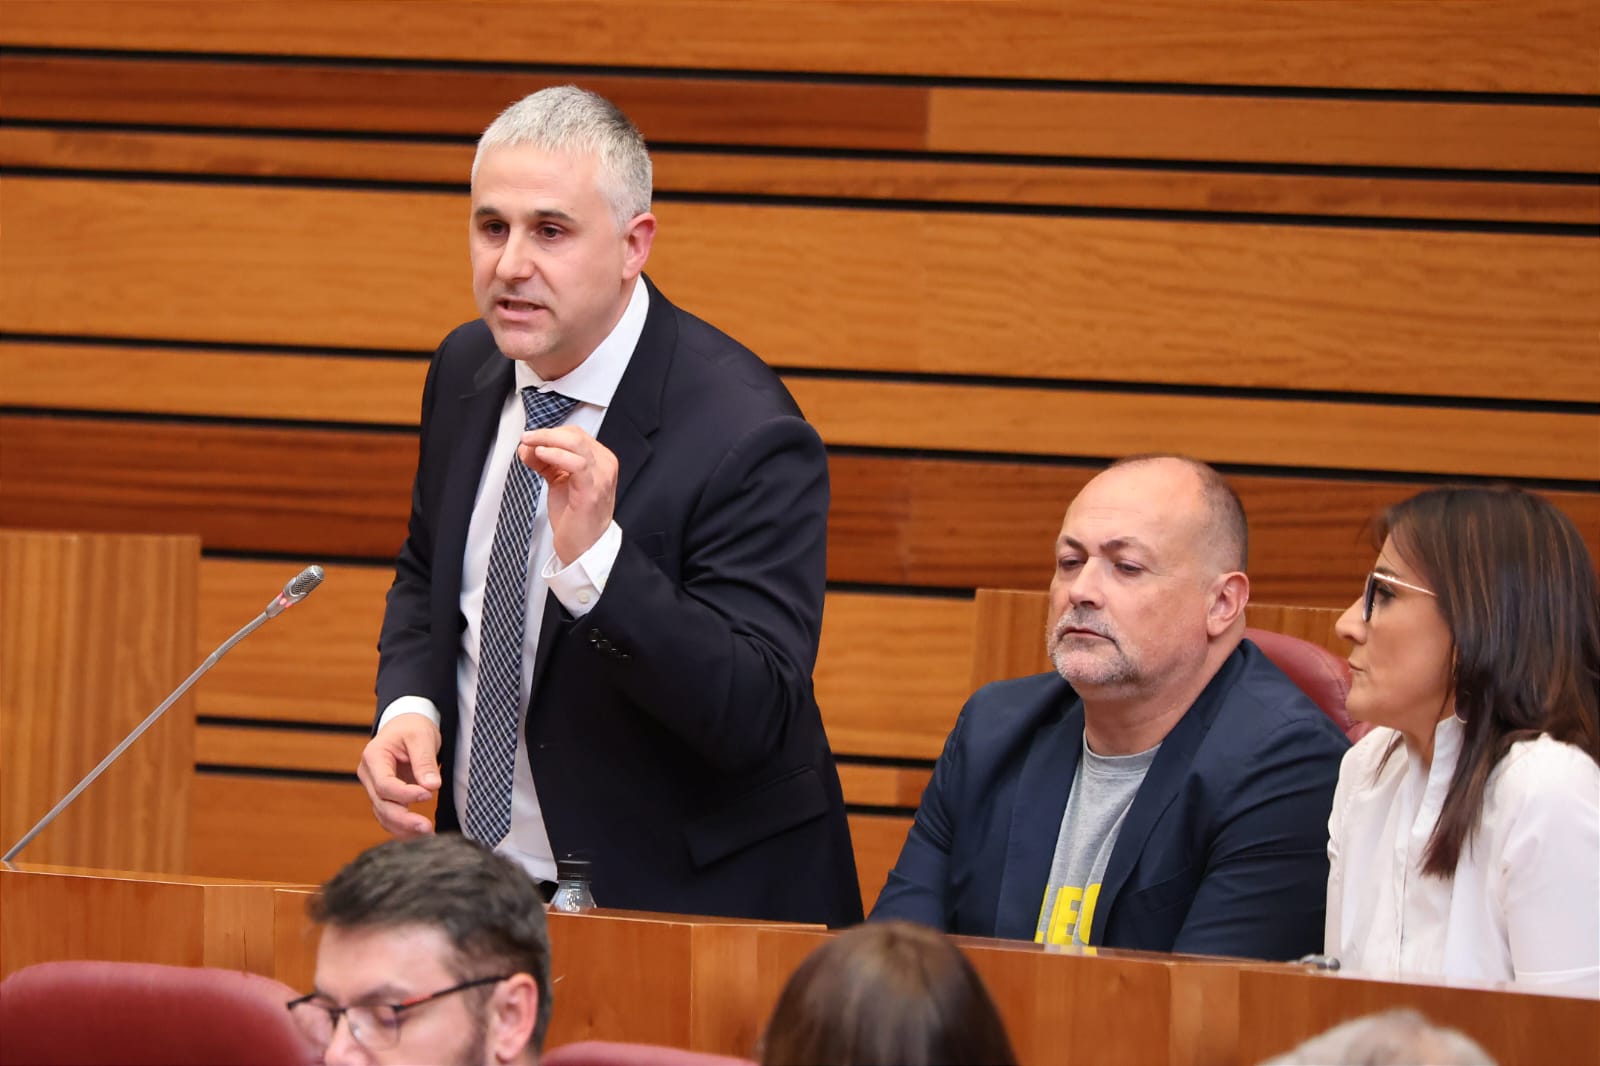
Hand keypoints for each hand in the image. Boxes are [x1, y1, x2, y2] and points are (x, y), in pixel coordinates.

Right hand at [357, 714, 441, 836]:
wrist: (406, 725)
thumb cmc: (413, 727)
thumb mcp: (421, 737)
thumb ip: (424, 761)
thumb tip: (431, 786)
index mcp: (373, 757)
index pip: (385, 784)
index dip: (405, 794)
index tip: (428, 795)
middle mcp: (368, 775)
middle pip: (381, 804)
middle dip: (403, 819)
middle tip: (426, 827)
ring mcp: (374, 788)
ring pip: (383, 815)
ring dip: (403, 828)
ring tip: (426, 834)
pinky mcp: (384, 797)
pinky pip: (388, 817)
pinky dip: (402, 828)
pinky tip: (419, 835)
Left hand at [518, 425, 617, 564]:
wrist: (584, 547)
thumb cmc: (575, 517)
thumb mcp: (559, 481)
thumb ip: (546, 462)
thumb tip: (527, 447)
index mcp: (600, 460)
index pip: (575, 434)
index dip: (550, 433)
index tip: (530, 439)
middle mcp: (604, 465)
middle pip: (575, 435)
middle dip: (545, 434)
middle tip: (526, 438)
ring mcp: (601, 476)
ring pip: (576, 443)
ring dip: (547, 440)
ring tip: (529, 445)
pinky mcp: (592, 489)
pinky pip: (576, 463)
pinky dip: (556, 455)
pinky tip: (540, 455)